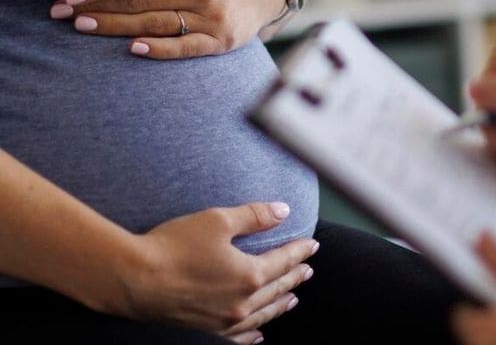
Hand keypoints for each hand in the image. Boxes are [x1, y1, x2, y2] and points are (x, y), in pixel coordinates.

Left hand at [50, 0, 285, 58]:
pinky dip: (158, 49)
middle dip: (97, 8)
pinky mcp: (223, 40)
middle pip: (141, 3)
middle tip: (61, 14)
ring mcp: (214, 17)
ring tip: (83, 27)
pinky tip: (132, 48)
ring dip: (115, 27)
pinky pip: (185, 47)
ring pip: (155, 25)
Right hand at [117, 201, 315, 343]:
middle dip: (294, 277)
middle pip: (276, 289)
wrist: (133, 279)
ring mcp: (222, 322)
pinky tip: (259, 334)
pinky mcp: (204, 331)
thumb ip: (255, 216)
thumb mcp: (219, 220)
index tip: (313, 245)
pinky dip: (253, 334)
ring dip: (279, 305)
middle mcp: (240, 303)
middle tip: (308, 270)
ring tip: (292, 298)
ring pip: (261, 315)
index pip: (283, 262)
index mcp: (249, 275)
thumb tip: (283, 211)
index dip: (300, 252)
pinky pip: (238, 337)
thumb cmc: (176, 245)